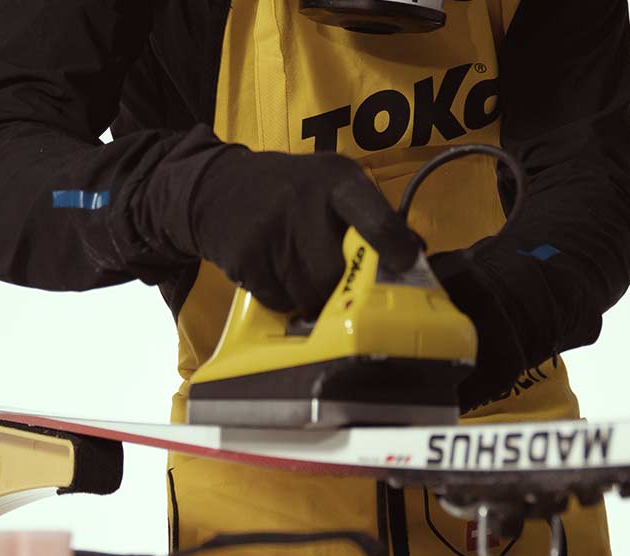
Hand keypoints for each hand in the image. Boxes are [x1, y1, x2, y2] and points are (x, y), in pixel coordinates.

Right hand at [167, 145, 421, 313]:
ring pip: (308, 293)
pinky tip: (274, 271)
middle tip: (332, 277)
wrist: (216, 187)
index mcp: (336, 180)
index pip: (375, 218)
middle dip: (338, 284)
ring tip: (299, 269)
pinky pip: (279, 301)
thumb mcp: (332, 184)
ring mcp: (270, 229)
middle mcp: (303, 201)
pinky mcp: (245, 256)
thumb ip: (372, 215)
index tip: (403, 264)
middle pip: (337, 271)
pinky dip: (282, 298)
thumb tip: (413, 256)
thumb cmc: (290, 191)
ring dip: (310, 294)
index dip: (393, 247)